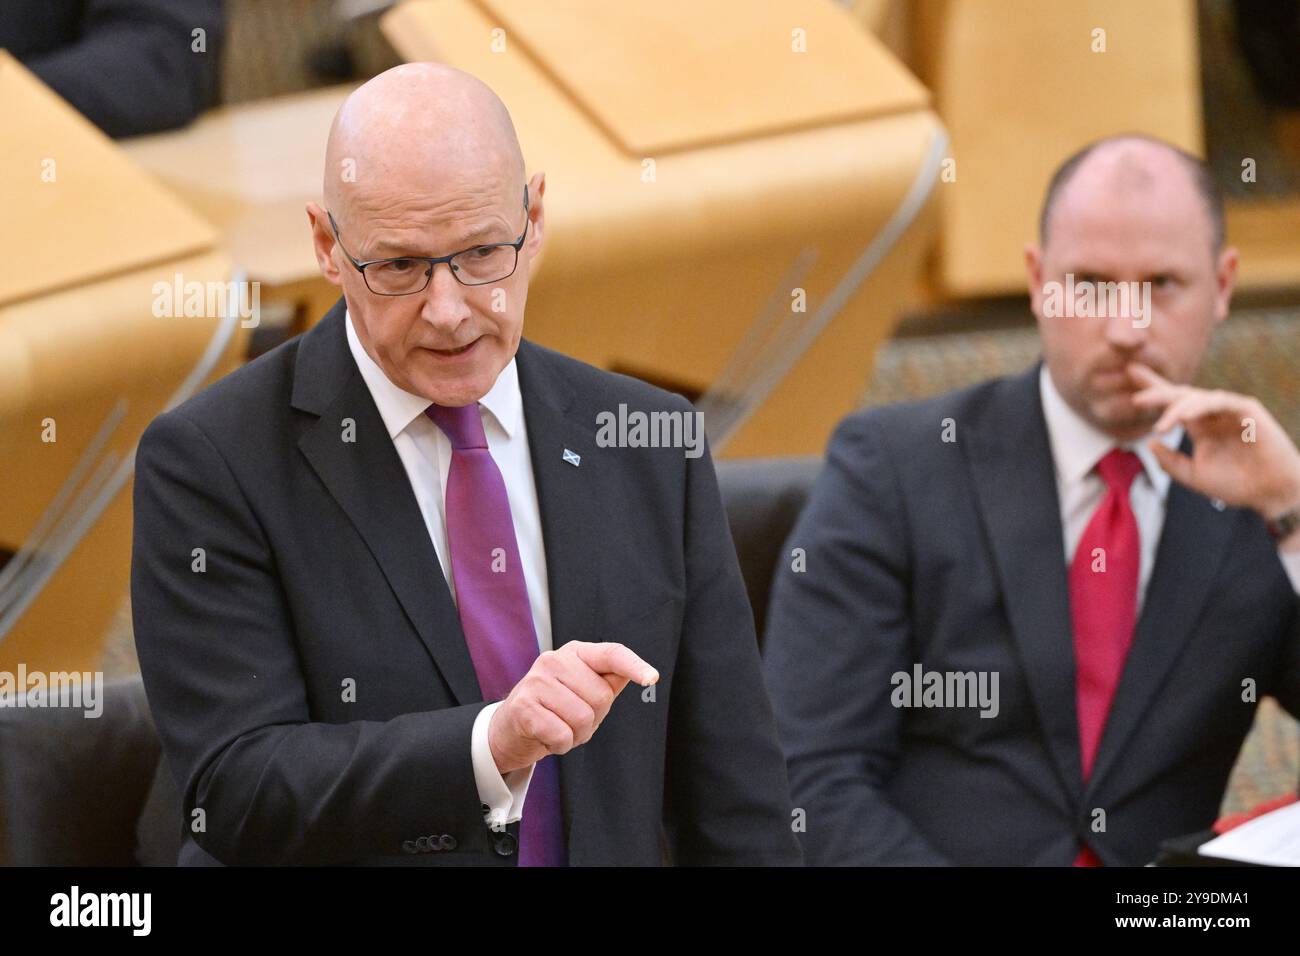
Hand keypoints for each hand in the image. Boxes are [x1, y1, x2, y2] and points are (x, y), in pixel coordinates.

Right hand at [487, 641, 658, 774]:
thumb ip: (608, 680)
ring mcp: (536, 682)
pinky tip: (546, 736)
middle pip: (601, 697)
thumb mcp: (582, 691)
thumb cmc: (554, 709)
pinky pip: (562, 735)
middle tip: (570, 719)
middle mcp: (554, 660)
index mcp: (575, 653)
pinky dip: (560, 745)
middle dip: (593, 719)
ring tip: (558, 727)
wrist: (510, 730)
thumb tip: (638, 672)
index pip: (611, 654)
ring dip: (575, 734)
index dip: (634, 665)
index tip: (652, 678)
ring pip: (583, 718)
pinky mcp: (523, 707)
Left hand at [1128, 362, 1299, 520]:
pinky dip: (1200, 406)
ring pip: (1197, 397)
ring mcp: (1230, 410)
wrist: (1270, 494)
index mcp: (1200, 426)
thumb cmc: (1236, 485)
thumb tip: (1150, 443)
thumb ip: (1170, 462)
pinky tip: (1183, 417)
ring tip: (1160, 423)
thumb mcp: (1193, 476)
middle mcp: (1212, 414)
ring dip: (1175, 407)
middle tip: (1134, 384)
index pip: (1172, 405)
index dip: (1152, 391)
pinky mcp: (1247, 410)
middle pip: (1180, 394)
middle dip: (1157, 388)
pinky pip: (1219, 401)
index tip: (1128, 378)